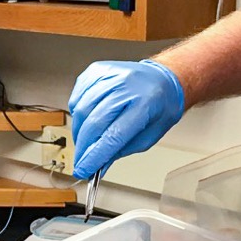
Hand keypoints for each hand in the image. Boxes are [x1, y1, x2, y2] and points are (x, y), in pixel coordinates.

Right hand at [69, 59, 185, 178]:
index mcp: (145, 103)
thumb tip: (98, 164)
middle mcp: (126, 86)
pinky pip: (78, 95)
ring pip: (81, 109)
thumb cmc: (160, 105)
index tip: (84, 169)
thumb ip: (122, 150)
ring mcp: (110, 75)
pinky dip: (77, 112)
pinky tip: (85, 119)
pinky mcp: (97, 70)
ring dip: (79, 131)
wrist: (162, 79)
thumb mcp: (148, 135)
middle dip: (83, 147)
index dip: (94, 156)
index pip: (112, 136)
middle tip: (82, 160)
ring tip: (85, 140)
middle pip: (94, 123)